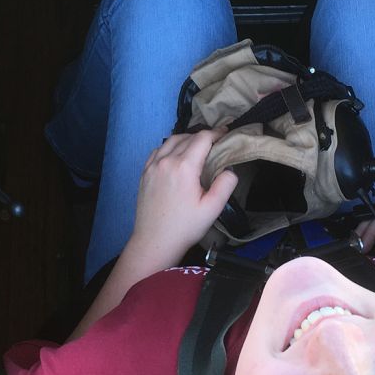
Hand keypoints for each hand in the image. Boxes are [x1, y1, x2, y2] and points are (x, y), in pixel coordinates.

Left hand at [127, 130, 237, 269]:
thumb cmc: (184, 227)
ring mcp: (152, 166)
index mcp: (184, 167)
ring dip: (187, 139)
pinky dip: (170, 147)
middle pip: (187, 137)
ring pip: (171, 141)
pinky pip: (159, 151)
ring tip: (198, 146)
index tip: (226, 133)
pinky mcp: (145, 173)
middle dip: (203, 136)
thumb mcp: (212, 209)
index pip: (202, 138)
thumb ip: (225, 185)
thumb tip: (229, 170)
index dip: (216, 133)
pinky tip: (177, 155)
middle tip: (216, 142)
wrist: (154, 242)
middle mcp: (166, 161)